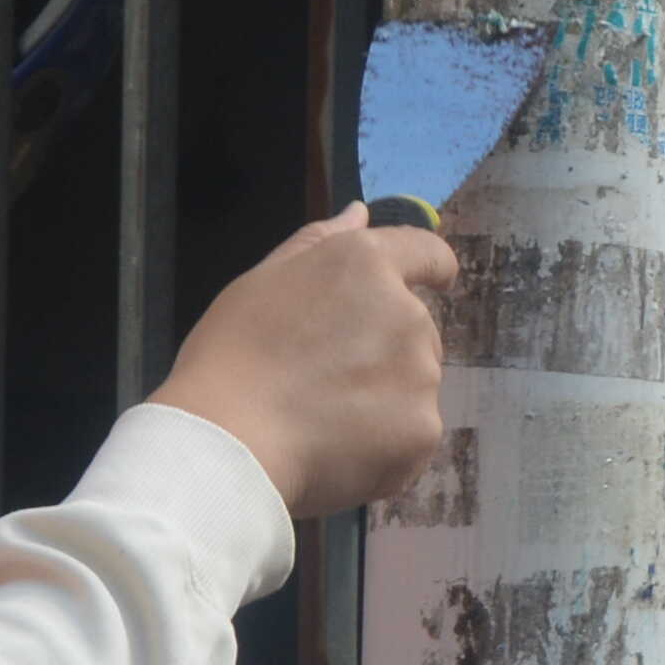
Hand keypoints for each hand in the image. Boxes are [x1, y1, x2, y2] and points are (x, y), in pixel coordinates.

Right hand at [152, 212, 458, 513]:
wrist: (230, 444)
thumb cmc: (232, 356)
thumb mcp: (262, 282)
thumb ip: (319, 243)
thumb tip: (359, 212)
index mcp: (366, 266)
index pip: (427, 253)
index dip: (432, 268)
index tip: (435, 282)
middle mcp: (407, 313)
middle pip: (417, 330)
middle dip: (386, 349)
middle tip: (326, 380)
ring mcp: (421, 376)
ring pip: (413, 385)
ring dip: (384, 399)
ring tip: (324, 421)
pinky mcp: (423, 431)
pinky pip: (410, 435)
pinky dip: (385, 446)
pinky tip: (338, 452)